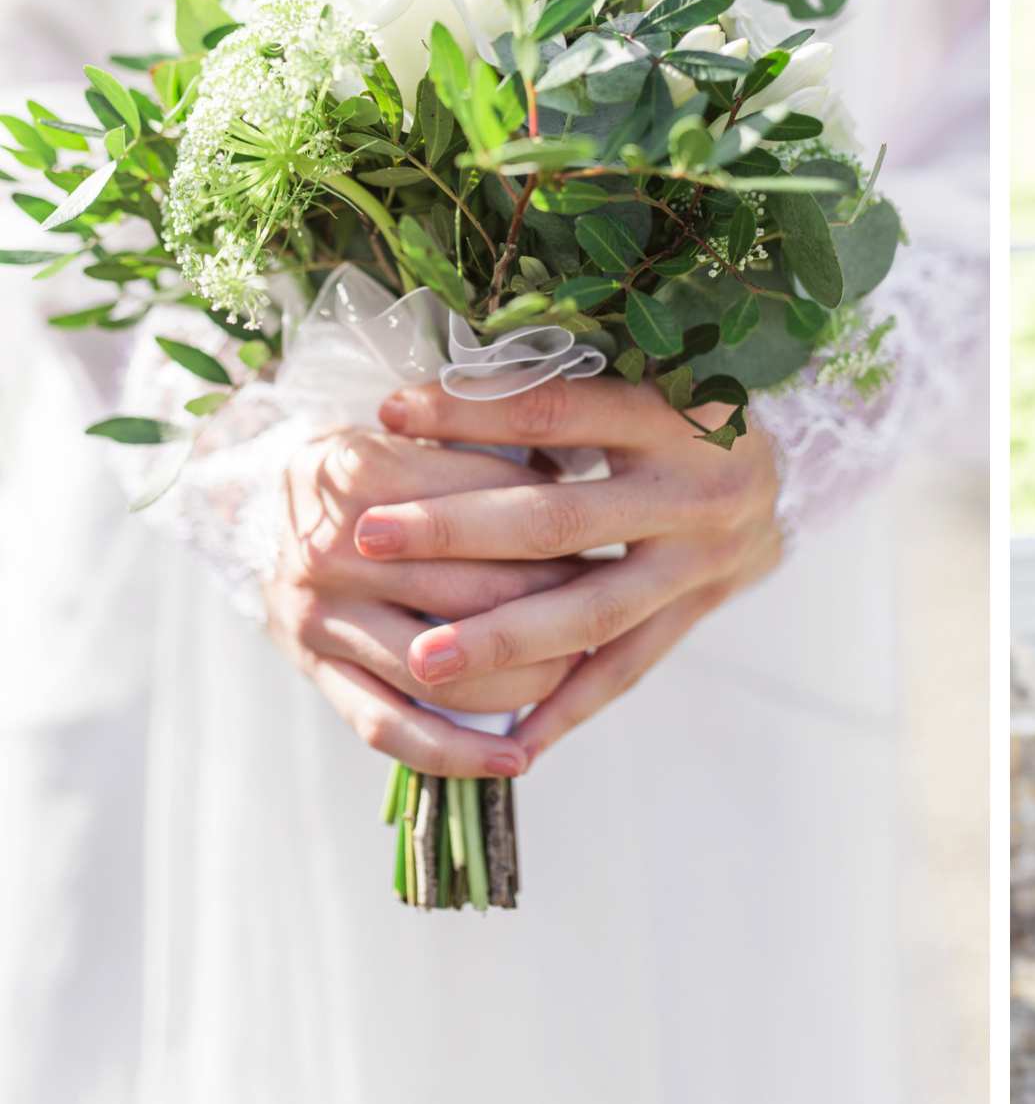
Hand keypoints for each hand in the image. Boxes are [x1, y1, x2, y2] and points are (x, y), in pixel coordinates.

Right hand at [269, 428, 593, 778]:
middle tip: (608, 603)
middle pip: (477, 591)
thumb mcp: (423, 435)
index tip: (609, 534)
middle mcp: (332, 548)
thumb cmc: (379, 469)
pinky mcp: (314, 670)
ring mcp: (318, 616)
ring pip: (443, 667)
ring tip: (574, 670)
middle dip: (556, 604)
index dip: (560, 525)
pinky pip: (389, 727)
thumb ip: (491, 455)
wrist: (264, 505)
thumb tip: (582, 495)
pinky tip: (513, 760)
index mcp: (362, 471)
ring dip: (523, 677)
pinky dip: (453, 752)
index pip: (493, 507)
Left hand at [358, 376, 782, 765]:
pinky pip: (626, 670)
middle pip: (559, 519)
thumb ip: (559, 389)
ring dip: (502, 637)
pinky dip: (566, 707)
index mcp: (672, 416)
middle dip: (456, 530)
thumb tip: (433, 391)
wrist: (790, 475)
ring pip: (590, 611)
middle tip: (369, 537)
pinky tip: (508, 739)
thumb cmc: (687, 414)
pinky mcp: (697, 612)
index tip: (390, 411)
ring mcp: (698, 563)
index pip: (557, 411)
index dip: (473, 410)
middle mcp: (690, 493)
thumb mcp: (645, 380)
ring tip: (421, 658)